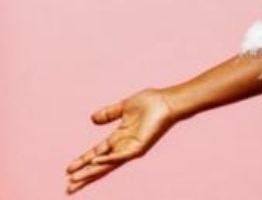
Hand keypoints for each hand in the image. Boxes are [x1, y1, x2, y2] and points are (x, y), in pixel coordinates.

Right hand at [64, 88, 179, 194]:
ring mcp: (131, 148)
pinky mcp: (139, 146)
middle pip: (100, 165)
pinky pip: (120, 155)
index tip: (68, 170)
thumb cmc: (151, 103)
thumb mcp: (123, 107)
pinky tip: (94, 163)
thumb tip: (93, 119)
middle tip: (69, 188)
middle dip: (84, 175)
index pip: (97, 153)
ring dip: (90, 172)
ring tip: (75, 181)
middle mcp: (124, 146)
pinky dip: (107, 160)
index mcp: (119, 137)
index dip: (83, 162)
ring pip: (107, 164)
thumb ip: (109, 113)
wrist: (167, 100)